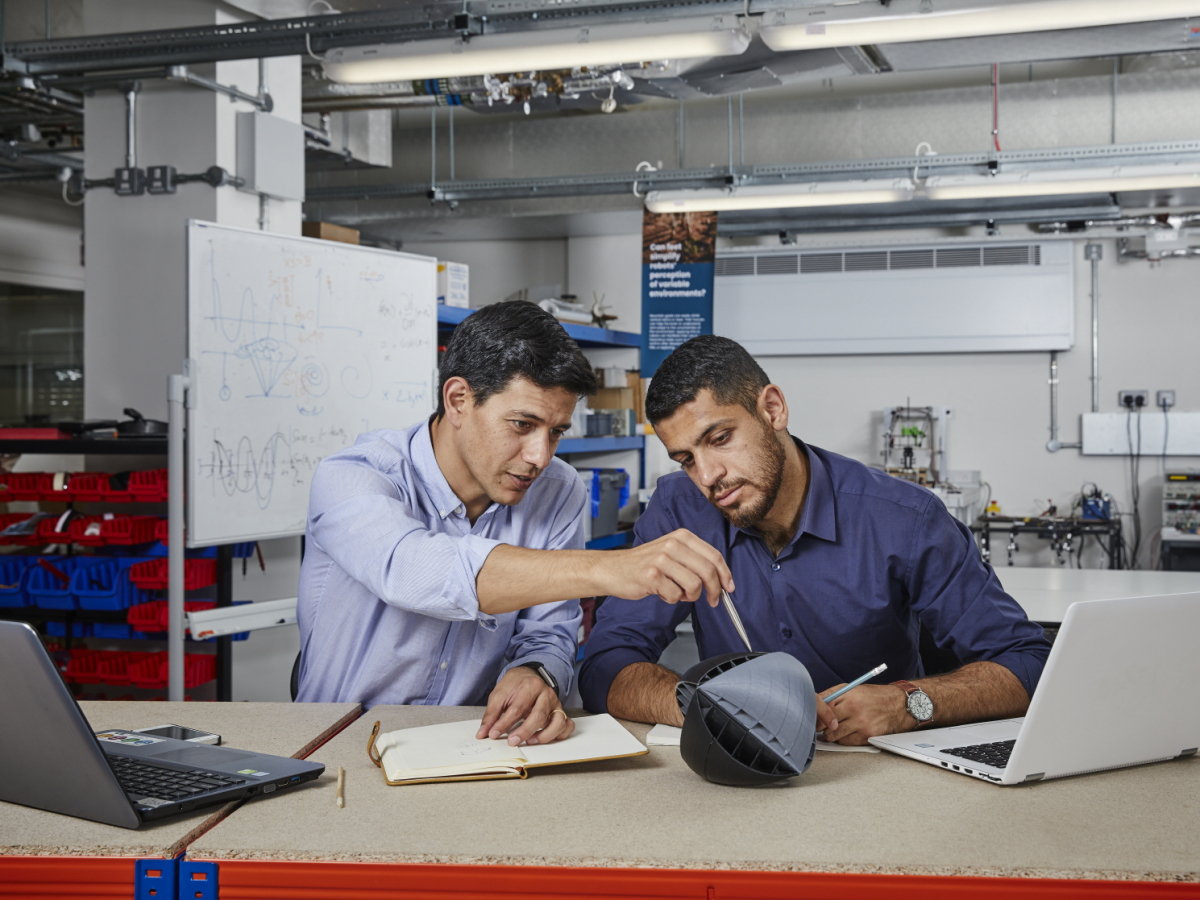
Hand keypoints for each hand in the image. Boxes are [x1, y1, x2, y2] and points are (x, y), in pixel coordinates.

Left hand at [476, 666, 574, 746]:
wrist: (529, 674)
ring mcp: (556, 703)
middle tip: (512, 742)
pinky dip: (561, 734)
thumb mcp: (499, 694)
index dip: (504, 724)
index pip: (517, 708)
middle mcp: (546, 694)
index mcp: (530, 686)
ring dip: (545, 735)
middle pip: (539, 715)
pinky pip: (567, 725)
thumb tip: (483, 733)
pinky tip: (546, 738)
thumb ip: (491, 714)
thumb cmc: (514, 685)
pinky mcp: (560, 712)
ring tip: (531, 741)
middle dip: (524, 731)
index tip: (493, 734)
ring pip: (558, 721)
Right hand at [600, 529, 732, 606]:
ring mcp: (661, 559)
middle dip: (714, 590)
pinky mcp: (651, 575)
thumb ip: (694, 559)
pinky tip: (662, 592)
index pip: (714, 555)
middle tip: (712, 600)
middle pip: (708, 571)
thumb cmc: (643, 563)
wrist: (612, 569)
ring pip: (694, 585)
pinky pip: (675, 595)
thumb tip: (721, 578)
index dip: (725, 574)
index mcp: (681, 536)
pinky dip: (672, 599)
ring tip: (678, 593)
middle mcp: (672, 544)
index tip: (729, 587)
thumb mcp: (671, 551)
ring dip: (690, 596)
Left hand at [817, 683, 910, 745]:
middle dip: (821, 727)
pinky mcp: (868, 736)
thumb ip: (832, 694)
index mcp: (849, 696)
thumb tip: (814, 702)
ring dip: (832, 735)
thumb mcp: (852, 688)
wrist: (899, 705)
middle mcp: (855, 710)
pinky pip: (846, 743)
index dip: (815, 715)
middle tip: (821, 726)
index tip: (813, 717)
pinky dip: (844, 739)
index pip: (823, 708)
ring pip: (834, 736)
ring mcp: (862, 724)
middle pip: (826, 725)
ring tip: (835, 729)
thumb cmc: (873, 696)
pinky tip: (848, 732)